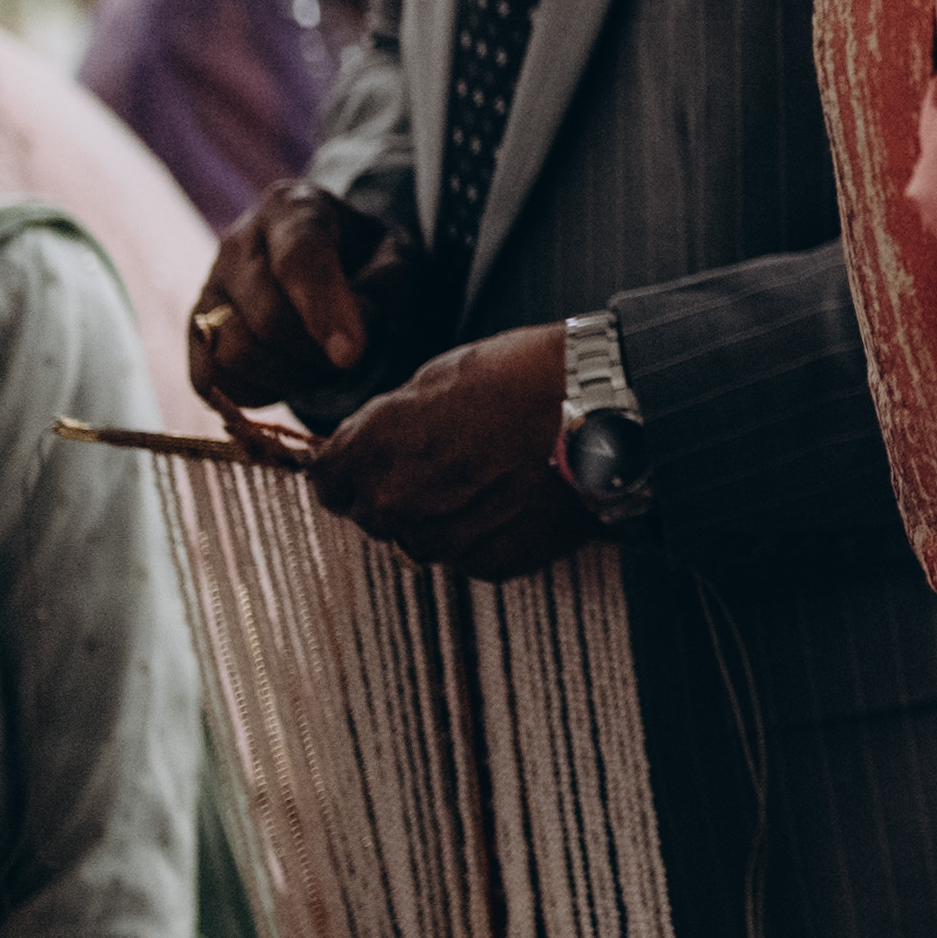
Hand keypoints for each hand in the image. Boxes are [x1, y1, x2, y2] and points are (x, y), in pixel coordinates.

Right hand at [190, 180, 428, 419]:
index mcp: (292, 208)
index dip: (324, 310)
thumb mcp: (397, 258)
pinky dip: (257, 391)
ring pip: (234, 352)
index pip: (298, 259)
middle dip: (316, 352)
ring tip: (321, 366)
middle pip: (266, 316)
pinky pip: (212, 380)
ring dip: (288, 376)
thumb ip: (386, 289)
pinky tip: (288, 376)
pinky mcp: (194, 332)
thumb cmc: (369, 260)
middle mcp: (238, 243)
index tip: (351, 354)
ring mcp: (208, 288)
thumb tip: (349, 342)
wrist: (331, 263)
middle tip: (348, 358)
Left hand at [307, 326, 600, 578]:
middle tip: (448, 458)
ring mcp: (443, 538)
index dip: (349, 465)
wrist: (610, 410)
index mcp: (373, 450)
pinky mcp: (489, 562)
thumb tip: (378, 442)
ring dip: (442, 513)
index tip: (372, 457)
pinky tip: (515, 495)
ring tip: (491, 476)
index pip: (326, 479)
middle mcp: (395, 502)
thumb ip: (393, 420)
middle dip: (397, 488)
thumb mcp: (440, 375)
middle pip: (370, 512)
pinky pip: (468, 553)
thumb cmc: (527, 377)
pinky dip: (484, 531)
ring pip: (420, 536)